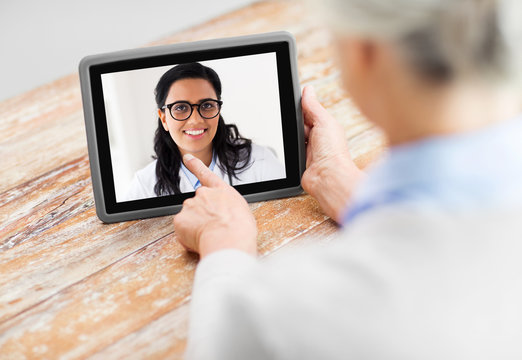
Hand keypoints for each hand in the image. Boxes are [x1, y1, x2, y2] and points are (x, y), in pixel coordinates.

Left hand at [173, 154, 257, 258]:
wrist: (229, 239)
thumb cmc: (240, 228)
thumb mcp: (242, 211)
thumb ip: (227, 207)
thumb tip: (222, 216)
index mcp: (220, 190)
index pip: (205, 174)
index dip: (195, 165)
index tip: (186, 158)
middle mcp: (203, 194)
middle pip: (198, 204)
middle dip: (202, 216)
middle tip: (213, 229)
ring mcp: (190, 205)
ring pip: (190, 218)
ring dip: (196, 226)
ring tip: (210, 236)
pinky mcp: (180, 219)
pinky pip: (182, 229)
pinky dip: (188, 236)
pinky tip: (199, 240)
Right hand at [301, 86, 364, 222]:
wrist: (328, 178)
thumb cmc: (333, 152)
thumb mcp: (323, 122)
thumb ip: (313, 107)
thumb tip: (308, 90)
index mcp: (327, 127)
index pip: (310, 112)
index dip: (301, 106)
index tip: (290, 99)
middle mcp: (319, 138)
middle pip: (300, 125)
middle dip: (294, 122)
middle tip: (290, 120)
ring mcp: (309, 150)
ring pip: (294, 138)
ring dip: (292, 137)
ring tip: (294, 137)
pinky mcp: (301, 161)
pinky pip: (291, 151)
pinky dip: (289, 149)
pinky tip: (290, 147)